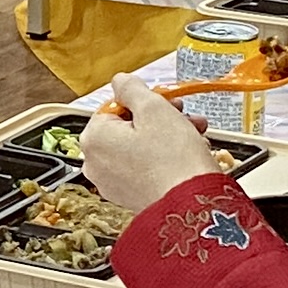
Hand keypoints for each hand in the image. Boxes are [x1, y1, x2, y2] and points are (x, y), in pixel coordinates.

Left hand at [79, 78, 218, 218]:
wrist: (192, 205)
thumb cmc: (173, 160)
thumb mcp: (153, 108)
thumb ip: (131, 88)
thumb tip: (120, 81)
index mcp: (94, 138)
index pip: (113, 106)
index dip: (142, 101)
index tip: (163, 101)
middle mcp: (96, 163)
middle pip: (126, 126)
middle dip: (159, 117)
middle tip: (181, 114)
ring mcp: (111, 183)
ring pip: (137, 146)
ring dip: (166, 135)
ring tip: (193, 132)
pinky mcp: (129, 197)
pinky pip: (143, 167)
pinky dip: (162, 157)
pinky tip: (186, 153)